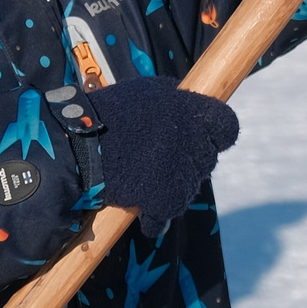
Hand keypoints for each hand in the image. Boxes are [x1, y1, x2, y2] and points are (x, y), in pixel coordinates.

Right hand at [91, 76, 240, 236]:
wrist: (78, 148)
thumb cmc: (111, 114)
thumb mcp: (149, 92)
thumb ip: (177, 100)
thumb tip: (192, 108)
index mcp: (195, 112)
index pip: (228, 126)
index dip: (217, 133)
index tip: (203, 135)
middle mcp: (196, 143)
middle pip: (207, 158)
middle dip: (189, 158)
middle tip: (158, 154)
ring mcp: (183, 175)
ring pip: (189, 187)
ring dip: (172, 184)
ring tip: (142, 174)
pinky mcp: (166, 202)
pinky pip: (166, 215)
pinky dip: (154, 215)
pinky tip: (138, 204)